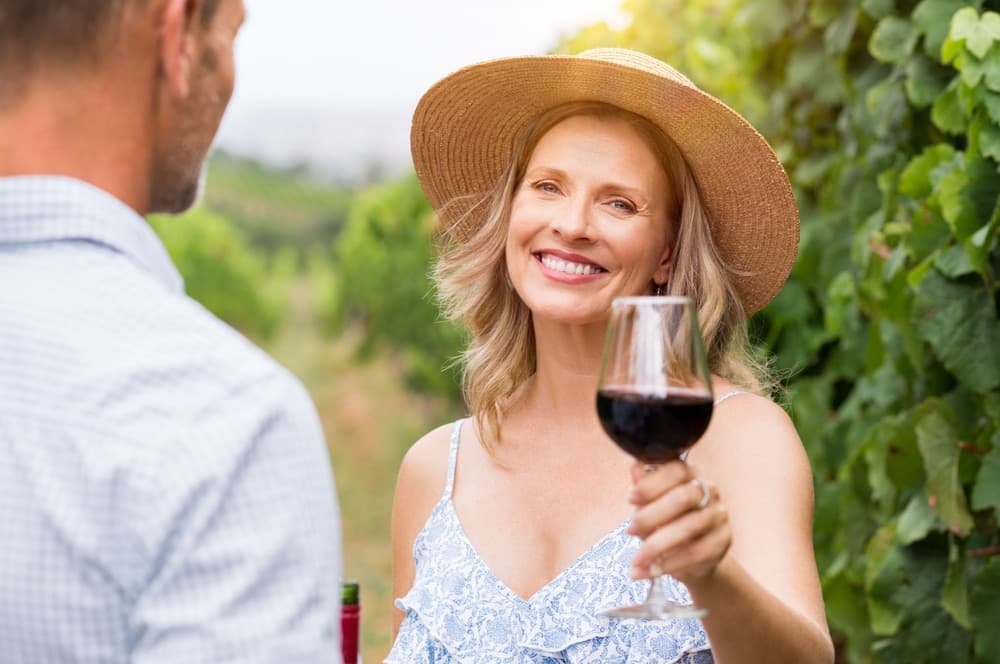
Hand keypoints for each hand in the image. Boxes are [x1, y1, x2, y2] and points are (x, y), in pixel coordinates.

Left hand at [626, 459, 730, 584]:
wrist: (692, 554)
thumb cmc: (666, 520)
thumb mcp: (650, 502)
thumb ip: (644, 486)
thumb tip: (636, 467)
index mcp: (689, 474)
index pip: (676, 471)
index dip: (652, 484)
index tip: (631, 499)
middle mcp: (709, 490)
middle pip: (682, 498)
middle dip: (651, 516)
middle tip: (629, 531)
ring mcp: (718, 515)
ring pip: (688, 528)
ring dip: (656, 547)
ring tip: (636, 561)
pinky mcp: (723, 541)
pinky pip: (696, 553)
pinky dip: (669, 565)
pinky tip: (650, 571)